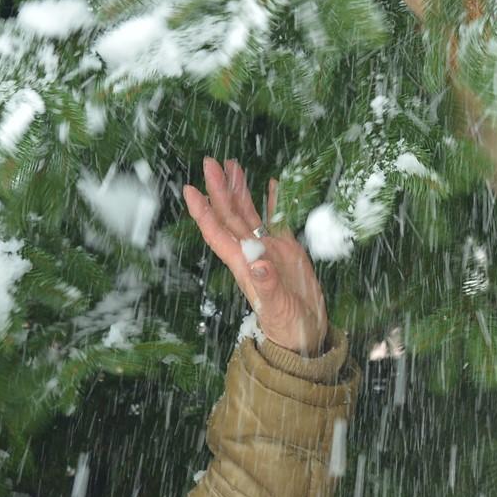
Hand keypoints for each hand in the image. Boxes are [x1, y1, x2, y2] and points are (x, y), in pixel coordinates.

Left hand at [184, 156, 329, 355]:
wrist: (305, 334)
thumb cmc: (287, 327)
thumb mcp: (278, 309)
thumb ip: (269, 287)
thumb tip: (258, 265)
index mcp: (243, 265)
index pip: (217, 233)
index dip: (203, 212)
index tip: (190, 189)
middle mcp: (251, 253)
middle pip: (229, 216)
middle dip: (219, 189)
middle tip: (211, 162)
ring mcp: (269, 249)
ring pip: (249, 214)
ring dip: (239, 191)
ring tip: (232, 165)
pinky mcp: (288, 250)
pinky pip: (278, 220)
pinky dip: (274, 202)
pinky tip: (272, 184)